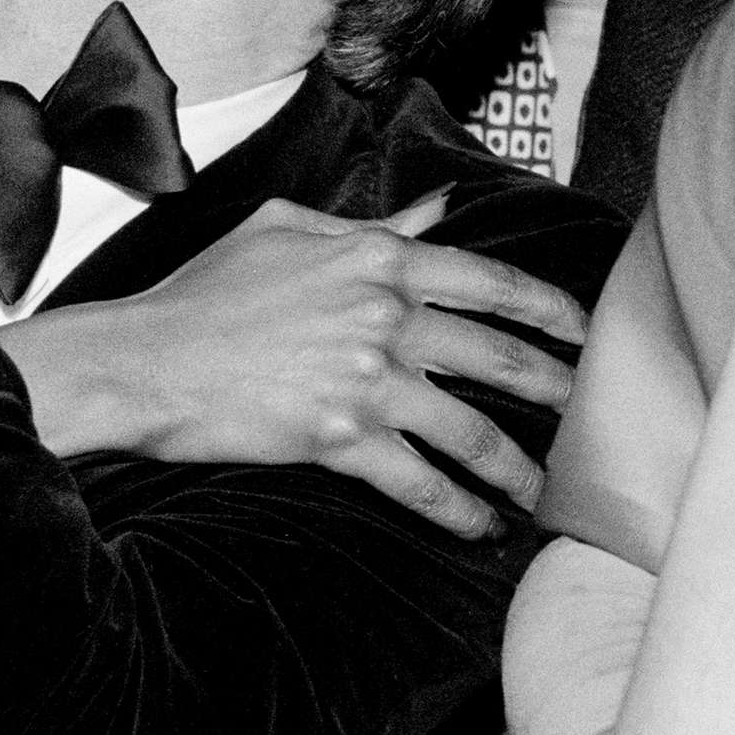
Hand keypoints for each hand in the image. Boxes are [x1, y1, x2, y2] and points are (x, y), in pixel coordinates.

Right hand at [8, 192, 588, 536]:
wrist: (144, 359)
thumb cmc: (205, 292)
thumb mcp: (286, 229)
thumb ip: (370, 222)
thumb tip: (435, 208)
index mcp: (378, 258)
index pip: (490, 281)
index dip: (548, 308)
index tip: (584, 330)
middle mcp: (385, 315)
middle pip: (501, 357)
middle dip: (556, 389)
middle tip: (589, 413)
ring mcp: (367, 378)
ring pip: (472, 429)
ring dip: (517, 466)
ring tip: (541, 490)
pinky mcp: (341, 438)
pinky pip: (421, 481)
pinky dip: (458, 509)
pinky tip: (480, 526)